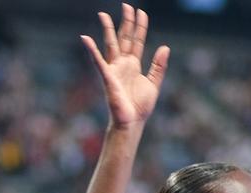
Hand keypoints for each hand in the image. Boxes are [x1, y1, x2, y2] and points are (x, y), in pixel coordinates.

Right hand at [81, 4, 169, 127]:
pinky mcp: (107, 77)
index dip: (139, 27)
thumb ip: (158, 66)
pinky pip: (98, 61)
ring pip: (110, 44)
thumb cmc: (140, 107)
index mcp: (133, 65)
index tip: (141, 12)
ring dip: (108, 29)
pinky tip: (85, 38)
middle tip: (127, 5)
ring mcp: (114, 69)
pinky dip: (92, 49)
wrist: (132, 122)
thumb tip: (165, 47)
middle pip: (123, 38)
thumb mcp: (154, 84)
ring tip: (103, 14)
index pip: (137, 41)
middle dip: (126, 22)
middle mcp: (122, 64)